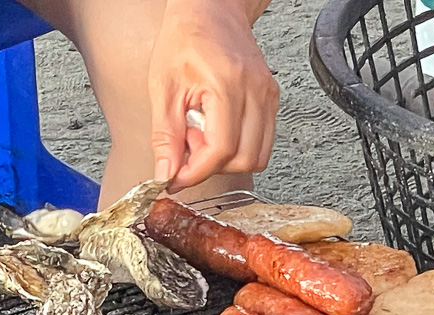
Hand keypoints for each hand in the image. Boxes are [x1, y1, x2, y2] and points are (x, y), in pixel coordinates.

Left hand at [148, 0, 279, 191]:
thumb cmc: (185, 39)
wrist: (210, 10)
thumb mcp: (163, 89)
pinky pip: (261, 141)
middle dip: (211, 165)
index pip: (220, 150)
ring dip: (226, 158)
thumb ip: (165, 136)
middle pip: (244, 158)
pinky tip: (216, 128)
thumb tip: (166, 174)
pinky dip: (237, 146)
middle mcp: (255, 92)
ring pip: (258, 155)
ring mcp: (267, 95)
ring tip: (202, 134)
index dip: (196, 172)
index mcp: (227, 85)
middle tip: (187, 146)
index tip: (176, 179)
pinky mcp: (271, 99)